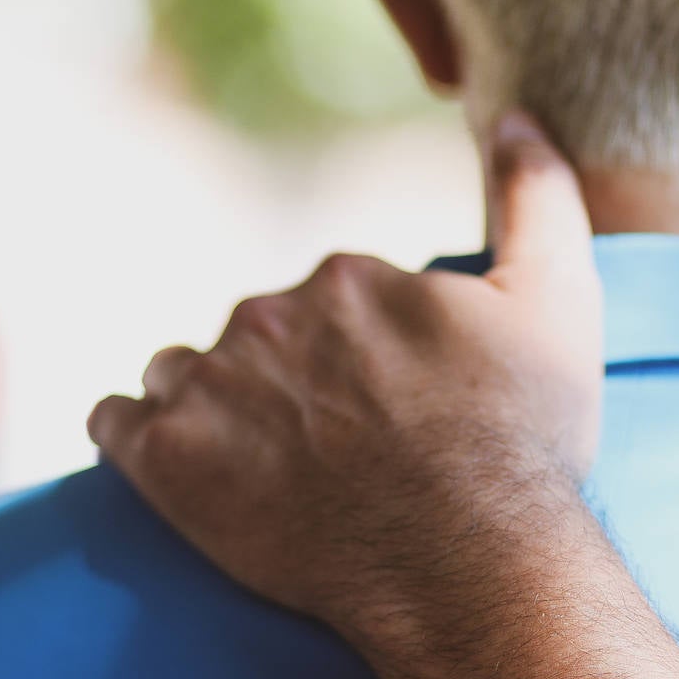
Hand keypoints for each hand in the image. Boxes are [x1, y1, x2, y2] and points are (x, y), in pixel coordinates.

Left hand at [88, 114, 601, 634]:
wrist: (470, 561)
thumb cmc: (522, 440)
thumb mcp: (560, 305)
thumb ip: (538, 198)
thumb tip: (517, 117)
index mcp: (348, 278)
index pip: (334, 302)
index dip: (366, 354)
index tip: (394, 407)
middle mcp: (269, 316)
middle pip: (261, 337)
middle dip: (292, 378)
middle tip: (340, 451)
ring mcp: (211, 388)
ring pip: (186, 374)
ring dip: (216, 403)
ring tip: (270, 466)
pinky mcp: (166, 462)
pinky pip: (119, 424)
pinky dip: (144, 438)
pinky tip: (189, 466)